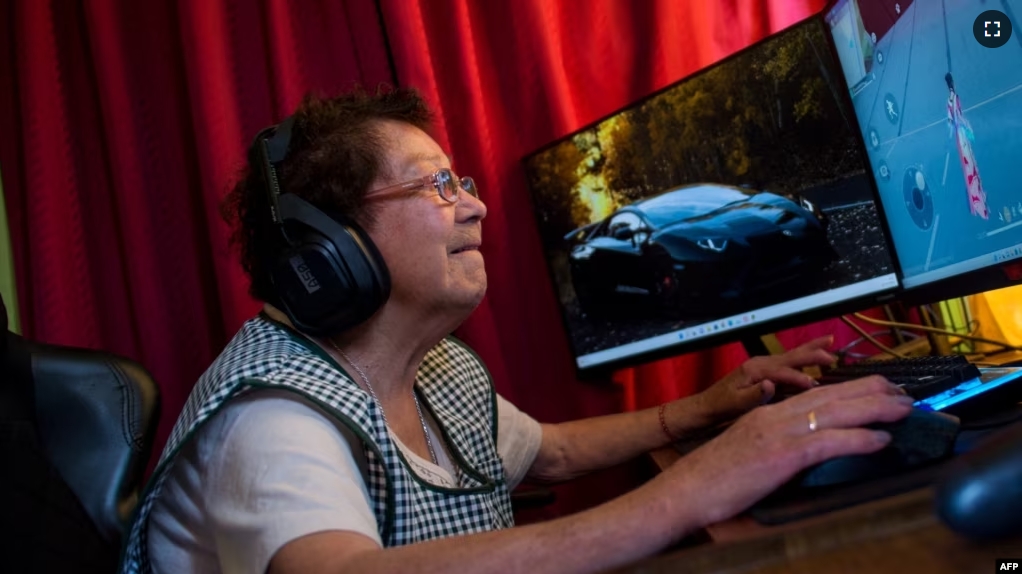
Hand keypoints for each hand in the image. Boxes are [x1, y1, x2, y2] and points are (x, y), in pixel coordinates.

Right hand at [667, 376, 913, 526]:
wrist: (685, 490)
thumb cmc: (713, 478)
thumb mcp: (750, 451)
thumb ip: (777, 443)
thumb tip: (807, 450)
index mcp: (767, 412)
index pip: (819, 393)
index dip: (854, 389)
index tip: (879, 391)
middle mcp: (775, 414)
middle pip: (834, 395)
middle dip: (874, 392)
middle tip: (904, 393)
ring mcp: (778, 432)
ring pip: (837, 412)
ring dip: (876, 409)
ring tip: (904, 409)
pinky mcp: (781, 455)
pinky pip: (829, 442)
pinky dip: (859, 438)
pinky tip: (881, 440)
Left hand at [693, 335, 836, 423]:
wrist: (707, 406)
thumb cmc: (720, 406)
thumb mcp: (735, 404)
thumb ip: (754, 395)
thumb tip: (771, 385)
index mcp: (754, 370)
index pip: (782, 372)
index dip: (799, 379)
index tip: (815, 386)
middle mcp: (760, 363)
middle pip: (790, 356)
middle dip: (812, 354)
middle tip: (833, 355)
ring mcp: (762, 366)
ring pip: (791, 356)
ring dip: (810, 350)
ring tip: (829, 342)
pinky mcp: (764, 372)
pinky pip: (787, 363)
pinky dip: (803, 359)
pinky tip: (814, 359)